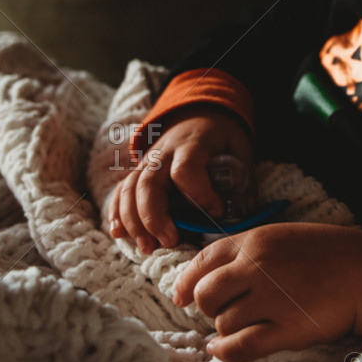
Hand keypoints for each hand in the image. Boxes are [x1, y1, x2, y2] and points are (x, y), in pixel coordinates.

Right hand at [103, 105, 252, 252]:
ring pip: (129, 189)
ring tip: (147, 248)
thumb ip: (243, 179)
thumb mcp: (239, 148)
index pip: (187, 169)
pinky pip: (120, 191)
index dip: (199, 193)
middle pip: (149, 183)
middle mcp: (163, 153)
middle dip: (154, 216)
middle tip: (169, 242)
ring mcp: (146, 162)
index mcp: (192, 145)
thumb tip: (244, 213)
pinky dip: (116, 213)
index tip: (217, 213)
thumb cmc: (220, 137)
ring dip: (134, 221)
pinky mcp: (138, 171)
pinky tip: (119, 234)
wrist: (199, 114)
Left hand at [172, 223, 361, 361]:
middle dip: (208, 308)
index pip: (203, 261)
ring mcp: (271, 299)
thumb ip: (251, 251)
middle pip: (205, 295)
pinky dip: (224, 352)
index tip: (181, 297)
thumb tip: (214, 274)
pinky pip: (239, 347)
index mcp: (255, 241)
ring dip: (226, 330)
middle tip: (221, 313)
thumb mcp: (284, 237)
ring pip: (222, 323)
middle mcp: (257, 267)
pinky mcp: (286, 329)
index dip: (186, 282)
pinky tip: (223, 350)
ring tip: (243, 327)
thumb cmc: (329, 253)